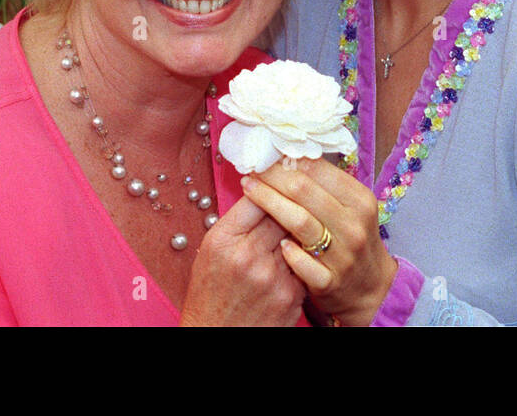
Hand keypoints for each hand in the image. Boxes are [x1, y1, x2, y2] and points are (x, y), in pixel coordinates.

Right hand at [179, 196, 305, 326]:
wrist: (217, 336)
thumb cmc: (211, 294)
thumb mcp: (210, 251)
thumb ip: (237, 220)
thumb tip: (262, 189)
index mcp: (224, 241)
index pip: (257, 197)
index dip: (270, 186)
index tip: (275, 179)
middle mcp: (249, 257)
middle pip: (283, 212)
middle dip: (289, 204)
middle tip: (294, 196)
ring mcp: (274, 278)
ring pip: (299, 236)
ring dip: (299, 230)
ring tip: (298, 225)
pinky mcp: (292, 295)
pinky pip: (306, 263)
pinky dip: (303, 258)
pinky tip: (297, 258)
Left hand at [240, 158, 397, 326]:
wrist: (371, 287)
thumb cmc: (352, 239)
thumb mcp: (350, 207)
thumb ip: (324, 184)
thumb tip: (289, 155)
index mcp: (359, 200)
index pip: (318, 170)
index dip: (288, 159)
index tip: (267, 153)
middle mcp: (354, 224)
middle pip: (303, 191)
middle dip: (272, 176)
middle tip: (251, 168)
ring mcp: (343, 255)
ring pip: (299, 222)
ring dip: (269, 202)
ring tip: (248, 189)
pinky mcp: (331, 281)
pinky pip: (304, 264)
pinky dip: (288, 252)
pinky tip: (275, 242)